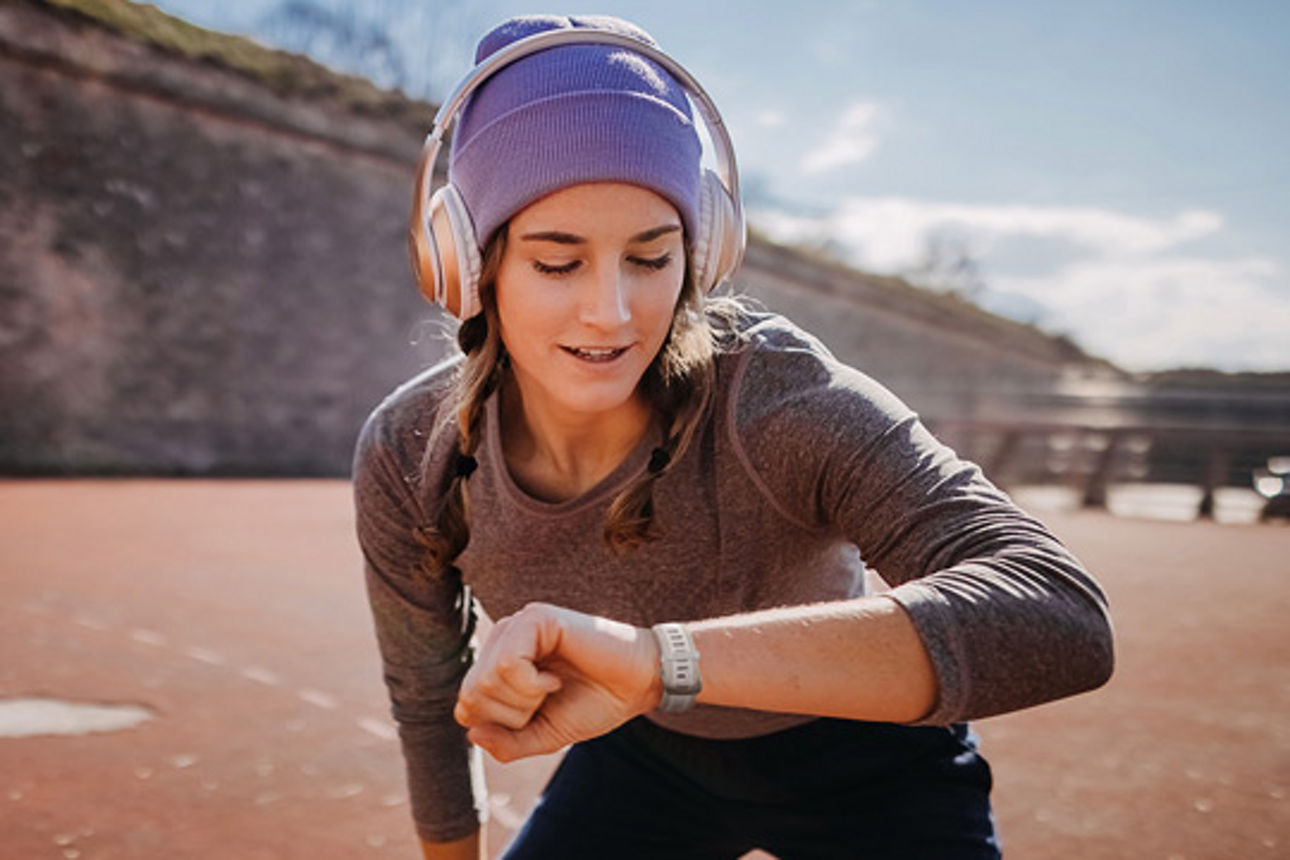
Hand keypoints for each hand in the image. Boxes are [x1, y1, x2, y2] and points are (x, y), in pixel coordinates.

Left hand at [453, 602, 661, 761]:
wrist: (639, 683)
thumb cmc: (594, 703)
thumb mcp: (544, 735)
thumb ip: (507, 743)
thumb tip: (473, 733)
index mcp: (499, 663)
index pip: (465, 705)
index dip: (500, 726)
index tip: (536, 715)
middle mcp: (504, 639)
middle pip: (471, 693)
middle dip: (511, 715)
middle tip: (545, 700)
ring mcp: (518, 625)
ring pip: (485, 679)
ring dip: (523, 699)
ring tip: (552, 686)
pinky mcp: (537, 617)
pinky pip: (507, 664)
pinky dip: (530, 684)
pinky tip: (554, 677)